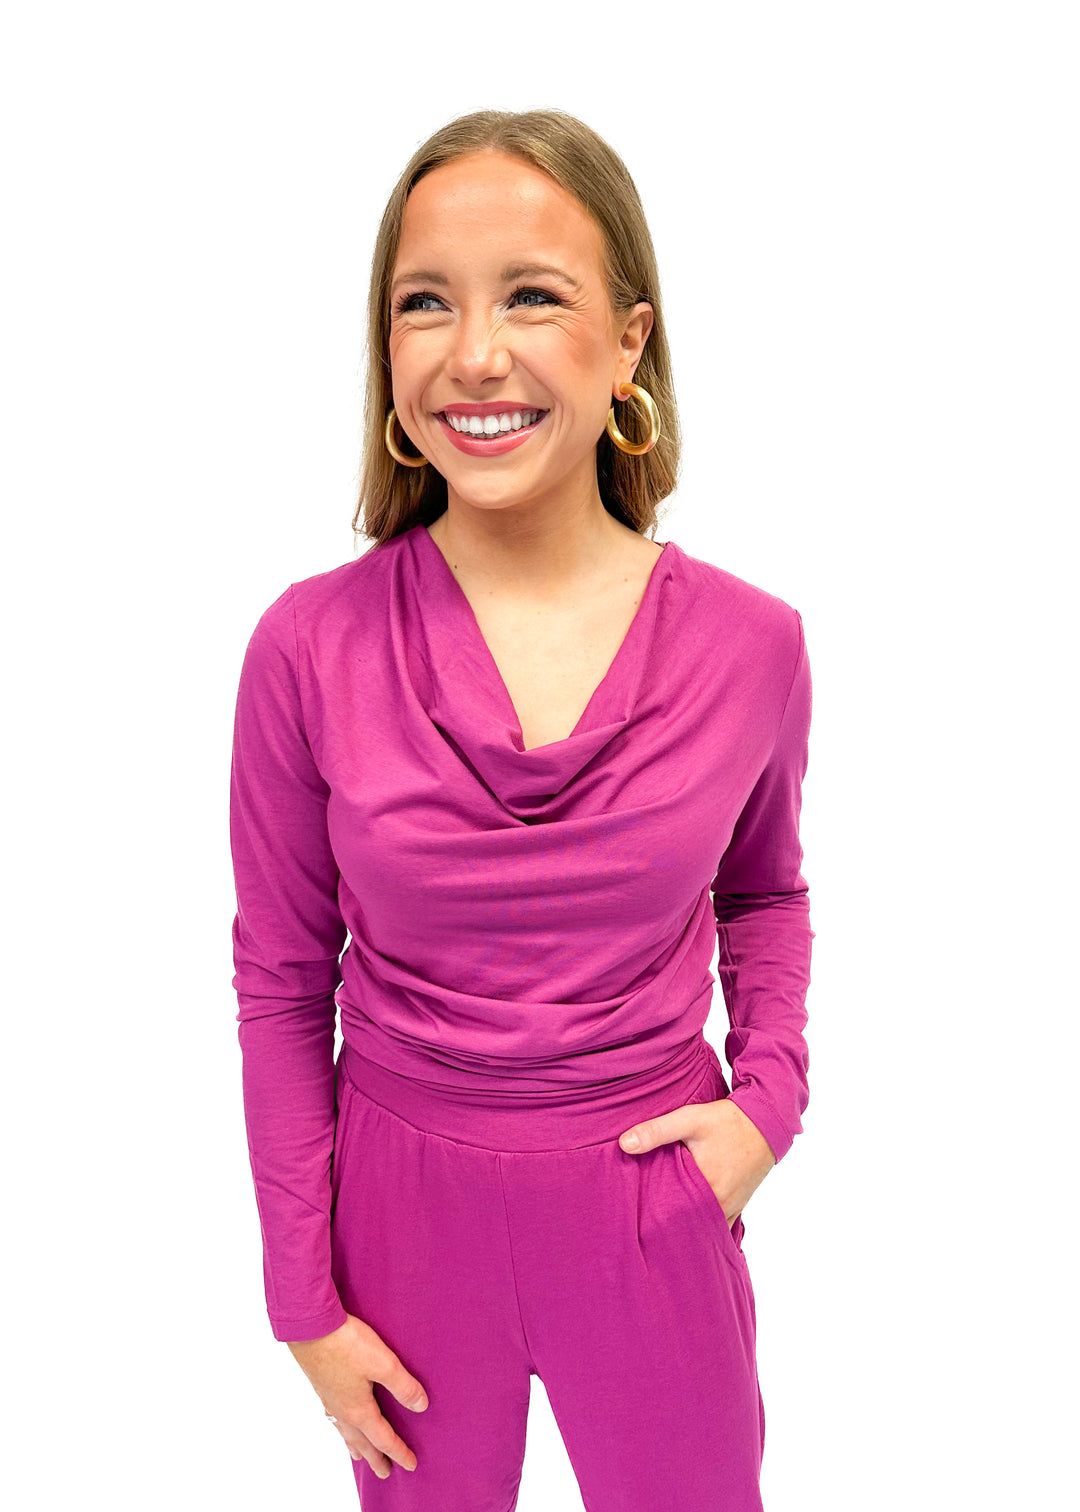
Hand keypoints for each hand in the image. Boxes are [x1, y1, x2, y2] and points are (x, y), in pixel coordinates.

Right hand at [287, 1314, 427, 1478]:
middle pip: (362, 1441)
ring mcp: (330, 1399)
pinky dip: (340, 1428)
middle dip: (375, 1458)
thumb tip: (421, 1407)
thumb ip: (403, 1386)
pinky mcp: (321, 1385)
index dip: (399, 1452)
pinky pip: (334, 1418)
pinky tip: (338, 1419)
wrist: (310, 1327)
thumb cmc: (347, 1344)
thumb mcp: (383, 1363)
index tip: (411, 1465)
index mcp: (359, 1410)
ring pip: (345, 1431)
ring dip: (354, 1445)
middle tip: (384, 1473)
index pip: (384, 1438)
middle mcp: (343, 1410)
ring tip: (357, 1456)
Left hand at [618, 1096, 775, 1226]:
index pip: (671, 1213)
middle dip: (667, 1221)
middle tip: (644, 1220)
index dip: (652, 1215)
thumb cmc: (727, 1121)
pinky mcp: (739, 1203)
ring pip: (703, 1224)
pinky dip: (704, 1221)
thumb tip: (624, 1144)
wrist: (766, 1122)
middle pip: (687, 1221)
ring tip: (665, 1218)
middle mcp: (721, 1204)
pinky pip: (718, 1222)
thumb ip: (656, 1131)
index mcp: (706, 1189)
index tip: (635, 1215)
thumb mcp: (689, 1119)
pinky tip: (689, 1216)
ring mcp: (732, 1206)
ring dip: (686, 1222)